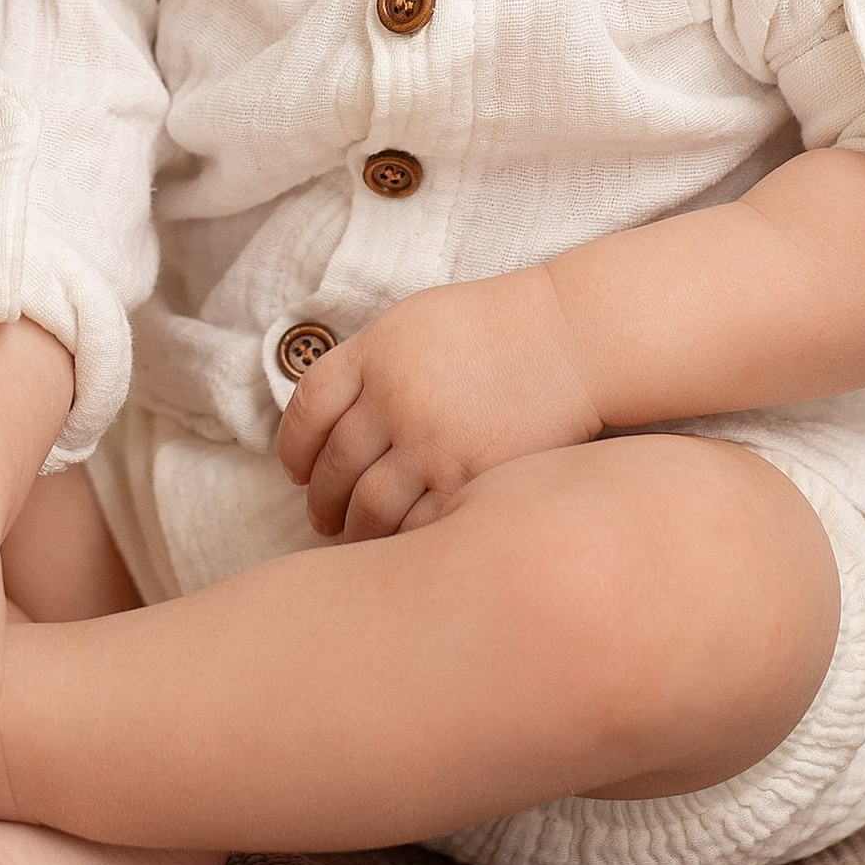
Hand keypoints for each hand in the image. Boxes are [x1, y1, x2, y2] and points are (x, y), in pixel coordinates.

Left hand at [275, 270, 600, 539]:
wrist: (571, 339)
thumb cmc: (491, 330)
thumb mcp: (413, 324)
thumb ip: (364, 366)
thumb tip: (321, 421)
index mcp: (375, 352)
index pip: (306, 410)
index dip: (293, 448)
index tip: (297, 470)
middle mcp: (396, 398)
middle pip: (333, 466)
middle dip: (322, 500)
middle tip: (322, 516)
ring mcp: (434, 441)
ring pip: (369, 507)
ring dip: (356, 529)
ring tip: (357, 534)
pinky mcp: (473, 478)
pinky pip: (419, 525)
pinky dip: (403, 538)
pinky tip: (403, 540)